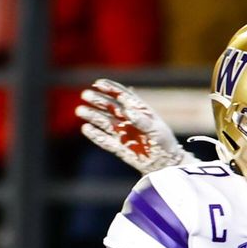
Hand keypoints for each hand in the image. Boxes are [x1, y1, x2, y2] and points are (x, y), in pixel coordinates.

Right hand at [75, 78, 197, 173]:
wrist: (166, 164)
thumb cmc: (165, 144)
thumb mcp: (157, 130)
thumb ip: (143, 121)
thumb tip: (128, 111)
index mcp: (139, 111)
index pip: (123, 96)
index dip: (111, 89)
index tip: (98, 84)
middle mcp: (128, 120)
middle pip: (110, 107)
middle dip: (98, 100)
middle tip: (85, 95)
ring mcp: (122, 133)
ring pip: (104, 122)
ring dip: (92, 116)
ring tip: (80, 111)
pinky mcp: (119, 147)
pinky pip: (104, 140)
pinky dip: (95, 135)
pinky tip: (86, 128)